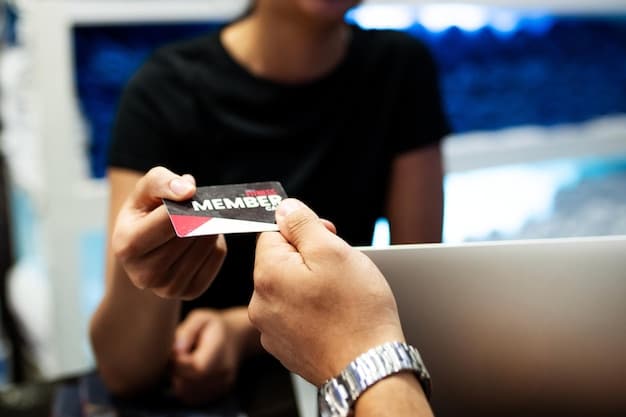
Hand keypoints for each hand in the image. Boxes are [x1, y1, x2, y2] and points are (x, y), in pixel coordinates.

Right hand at [111, 166, 226, 298]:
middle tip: (198, 206)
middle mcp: (144, 274)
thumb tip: (189, 191)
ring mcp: (168, 288)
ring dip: (210, 226)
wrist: (148, 249)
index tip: (190, 194)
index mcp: (127, 246)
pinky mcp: (190, 292)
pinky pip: (217, 256)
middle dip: (199, 214)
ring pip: (206, 244)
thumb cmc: (146, 213)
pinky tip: (201, 238)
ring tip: (198, 221)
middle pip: (190, 233)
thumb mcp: (145, 191)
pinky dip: (215, 242)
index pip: (169, 220)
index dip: (184, 203)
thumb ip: (162, 181)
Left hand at [170, 308, 248, 404]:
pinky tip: (188, 371)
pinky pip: (190, 397)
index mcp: (221, 350)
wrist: (236, 338)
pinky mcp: (216, 395)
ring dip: (177, 378)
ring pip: (185, 392)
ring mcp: (222, 386)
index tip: (173, 349)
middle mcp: (224, 371)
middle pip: (188, 382)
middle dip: (174, 370)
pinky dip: (183, 386)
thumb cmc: (213, 326)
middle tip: (175, 354)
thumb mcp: (200, 318)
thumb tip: (176, 350)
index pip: (196, 367)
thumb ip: (187, 331)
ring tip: (184, 361)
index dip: (177, 362)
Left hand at [249, 199, 404, 385]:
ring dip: (309, 285)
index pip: (273, 233)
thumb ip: (302, 223)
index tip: (327, 239)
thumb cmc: (356, 312)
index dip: (303, 231)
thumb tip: (284, 208)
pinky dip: (311, 311)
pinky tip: (334, 316)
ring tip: (339, 297)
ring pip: (288, 289)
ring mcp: (271, 330)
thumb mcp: (333, 251)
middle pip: (279, 262)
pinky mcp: (285, 348)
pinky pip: (293, 315)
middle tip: (339, 270)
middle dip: (308, 260)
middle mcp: (260, 303)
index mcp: (267, 275)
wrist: (368, 368)